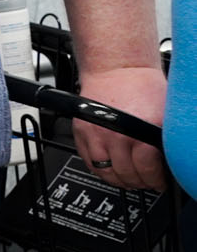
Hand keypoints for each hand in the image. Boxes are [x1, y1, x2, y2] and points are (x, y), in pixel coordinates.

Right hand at [76, 66, 169, 190]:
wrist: (117, 69)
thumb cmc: (143, 87)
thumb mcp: (166, 115)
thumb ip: (164, 140)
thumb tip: (170, 161)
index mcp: (142, 130)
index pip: (147, 169)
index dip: (155, 180)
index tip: (159, 182)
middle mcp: (118, 134)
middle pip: (126, 174)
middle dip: (138, 182)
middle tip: (145, 182)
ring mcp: (97, 135)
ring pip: (106, 172)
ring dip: (119, 180)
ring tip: (128, 179)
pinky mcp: (82, 133)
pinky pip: (89, 162)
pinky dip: (100, 170)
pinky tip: (111, 170)